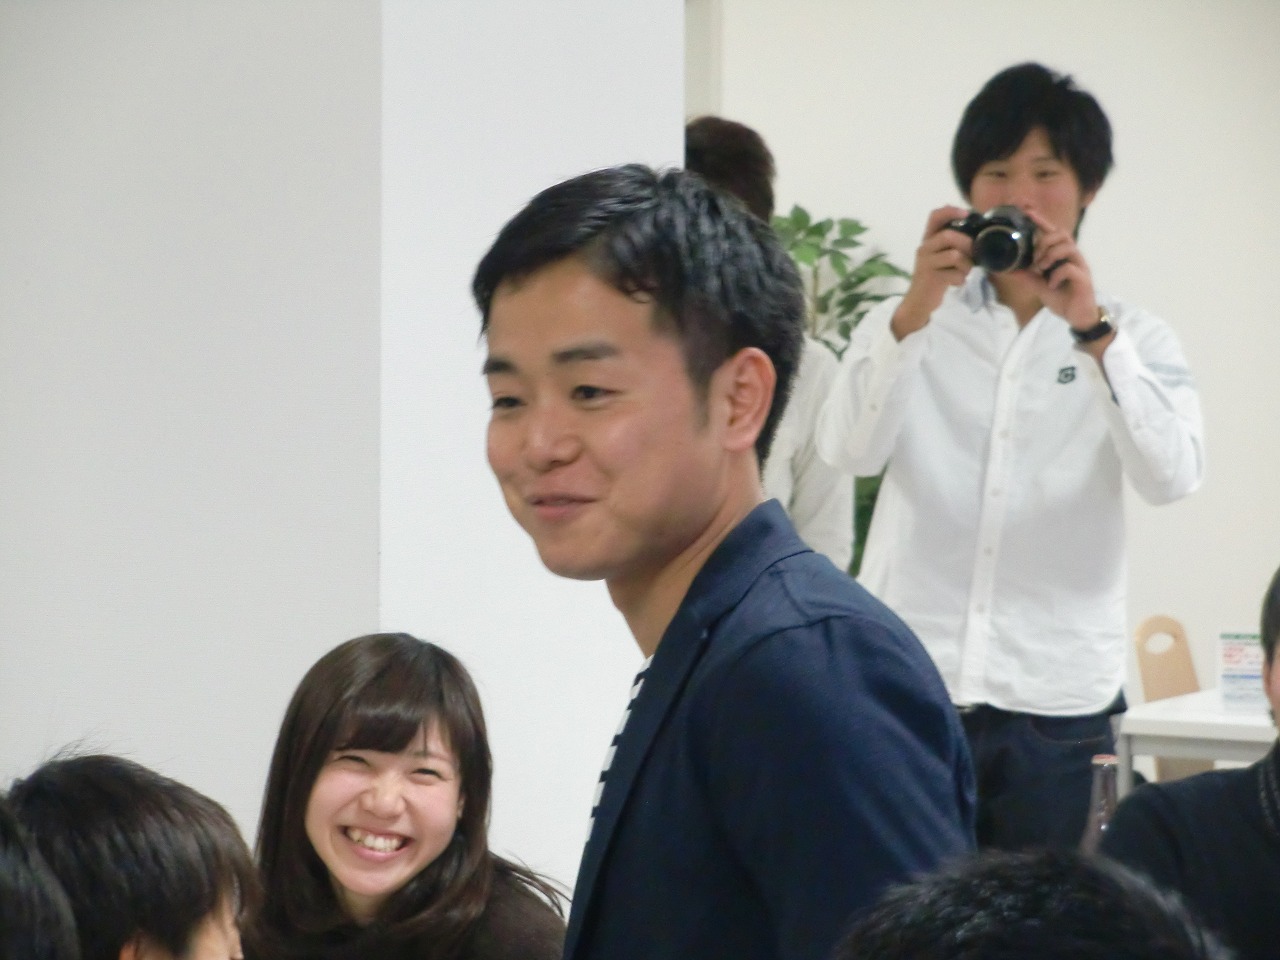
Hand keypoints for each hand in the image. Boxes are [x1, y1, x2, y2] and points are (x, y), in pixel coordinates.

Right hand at [891, 206, 973, 340]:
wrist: (919, 300)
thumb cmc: (935, 275)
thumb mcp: (940, 255)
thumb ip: (953, 243)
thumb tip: (977, 234)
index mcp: (928, 239)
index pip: (935, 216)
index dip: (950, 211)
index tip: (966, 213)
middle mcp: (924, 248)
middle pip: (949, 236)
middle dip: (967, 244)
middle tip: (973, 255)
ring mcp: (926, 263)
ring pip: (955, 255)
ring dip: (966, 264)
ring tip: (965, 271)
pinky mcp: (931, 279)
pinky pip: (955, 274)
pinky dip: (961, 279)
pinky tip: (956, 282)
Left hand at [1020, 207, 1098, 331]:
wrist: (1077, 316)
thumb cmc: (1061, 297)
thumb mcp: (1039, 285)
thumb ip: (1026, 276)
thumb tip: (1007, 270)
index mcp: (1061, 255)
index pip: (1052, 232)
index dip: (1041, 221)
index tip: (1028, 212)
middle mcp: (1072, 256)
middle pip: (1061, 234)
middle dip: (1044, 242)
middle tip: (1035, 259)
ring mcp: (1079, 265)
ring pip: (1067, 247)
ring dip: (1049, 256)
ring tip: (1041, 270)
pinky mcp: (1083, 278)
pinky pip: (1069, 268)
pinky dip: (1056, 275)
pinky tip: (1052, 284)